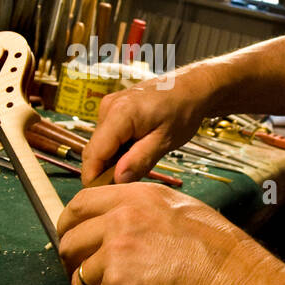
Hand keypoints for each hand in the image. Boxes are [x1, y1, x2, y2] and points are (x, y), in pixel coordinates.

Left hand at [57, 181, 264, 284]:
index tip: (73, 242)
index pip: (80, 204)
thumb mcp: (182, 211)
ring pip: (80, 278)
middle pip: (70, 241)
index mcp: (137, 198)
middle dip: (73, 264)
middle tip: (86, 280)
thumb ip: (143, 212)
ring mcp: (118, 252)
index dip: (69, 226)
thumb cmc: (221, 256)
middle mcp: (122, 219)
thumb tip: (114, 224)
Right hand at [80, 64, 214, 184]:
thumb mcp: (165, 141)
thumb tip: (117, 180)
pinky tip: (135, 153)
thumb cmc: (183, 111)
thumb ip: (140, 161)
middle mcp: (108, 108)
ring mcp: (108, 107)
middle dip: (104, 172)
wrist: (191, 88)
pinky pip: (107, 138)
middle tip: (126, 186)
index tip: (105, 196)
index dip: (95, 178)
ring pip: (99, 146)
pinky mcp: (112, 110)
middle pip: (93, 151)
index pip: (94, 153)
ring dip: (112, 161)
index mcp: (119, 113)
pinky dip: (116, 150)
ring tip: (137, 165)